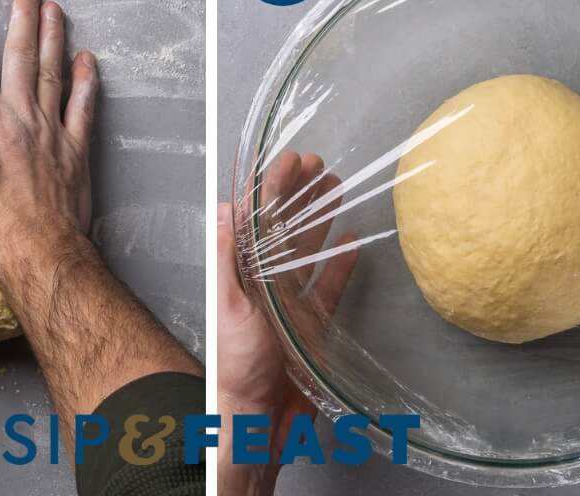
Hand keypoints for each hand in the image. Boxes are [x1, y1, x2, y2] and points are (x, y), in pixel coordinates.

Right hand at [0, 0, 98, 267]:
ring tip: (55, 9)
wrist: (32, 244)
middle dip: (22, 20)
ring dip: (53, 37)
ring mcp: (50, 127)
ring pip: (51, 71)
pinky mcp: (75, 145)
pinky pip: (83, 106)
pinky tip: (87, 59)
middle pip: (20, 57)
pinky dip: (86, 81)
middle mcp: (18, 113)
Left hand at [218, 154, 355, 493]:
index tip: (291, 158)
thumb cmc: (238, 364)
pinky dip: (341, 264)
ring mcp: (291, 300)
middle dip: (300, 192)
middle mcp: (266, 279)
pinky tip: (352, 241)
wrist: (258, 420)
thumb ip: (227, 256)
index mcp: (242, 270)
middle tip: (320, 163)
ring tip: (336, 186)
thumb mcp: (227, 305)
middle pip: (285, 225)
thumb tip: (227, 206)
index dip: (273, 185)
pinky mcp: (312, 323)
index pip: (258, 217)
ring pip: (309, 248)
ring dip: (321, 217)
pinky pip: (330, 286)